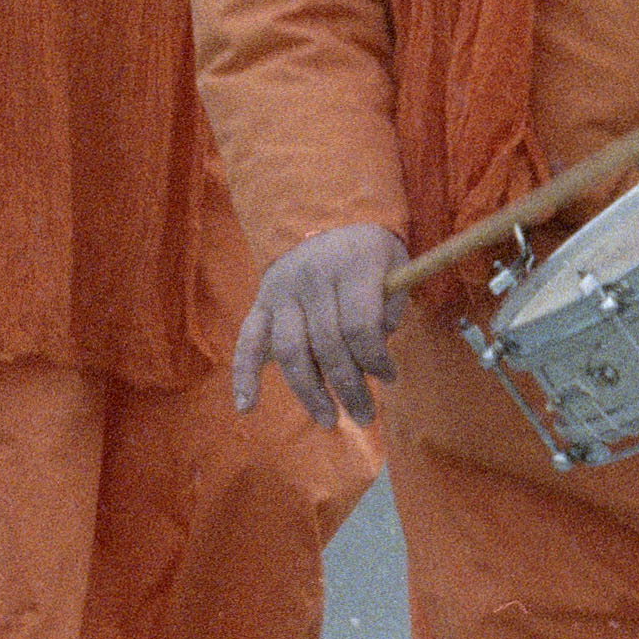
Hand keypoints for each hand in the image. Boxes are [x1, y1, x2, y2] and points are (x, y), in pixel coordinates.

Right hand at [233, 221, 407, 429]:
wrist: (328, 219)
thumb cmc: (370, 254)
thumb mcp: (395, 267)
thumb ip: (388, 310)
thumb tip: (372, 358)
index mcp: (352, 267)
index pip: (360, 327)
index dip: (376, 360)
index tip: (390, 379)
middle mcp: (312, 278)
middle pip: (328, 345)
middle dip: (349, 387)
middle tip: (366, 416)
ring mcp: (281, 291)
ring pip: (291, 351)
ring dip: (309, 392)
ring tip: (329, 419)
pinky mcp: (259, 302)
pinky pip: (247, 341)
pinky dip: (243, 375)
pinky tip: (247, 405)